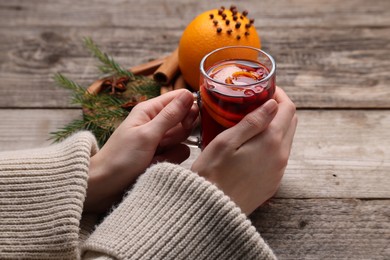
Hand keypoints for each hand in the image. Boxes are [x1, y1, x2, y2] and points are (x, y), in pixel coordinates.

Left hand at [85, 89, 198, 212]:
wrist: (106, 186)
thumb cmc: (120, 158)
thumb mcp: (147, 135)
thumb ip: (170, 116)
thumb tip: (189, 95)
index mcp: (150, 110)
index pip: (179, 98)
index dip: (189, 108)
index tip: (186, 123)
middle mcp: (156, 122)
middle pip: (185, 119)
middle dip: (180, 133)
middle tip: (164, 142)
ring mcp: (160, 140)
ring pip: (183, 138)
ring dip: (172, 149)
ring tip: (154, 156)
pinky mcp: (162, 155)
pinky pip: (179, 153)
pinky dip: (170, 160)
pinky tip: (155, 165)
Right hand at [191, 87, 296, 214]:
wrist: (212, 210)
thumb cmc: (212, 173)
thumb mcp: (226, 141)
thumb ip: (252, 122)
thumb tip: (273, 104)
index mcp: (270, 142)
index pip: (288, 108)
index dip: (278, 94)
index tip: (264, 88)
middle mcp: (280, 156)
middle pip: (291, 122)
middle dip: (278, 108)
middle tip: (257, 102)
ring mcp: (278, 171)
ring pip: (286, 139)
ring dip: (275, 125)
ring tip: (252, 121)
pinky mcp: (272, 182)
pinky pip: (279, 156)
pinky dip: (272, 143)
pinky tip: (252, 144)